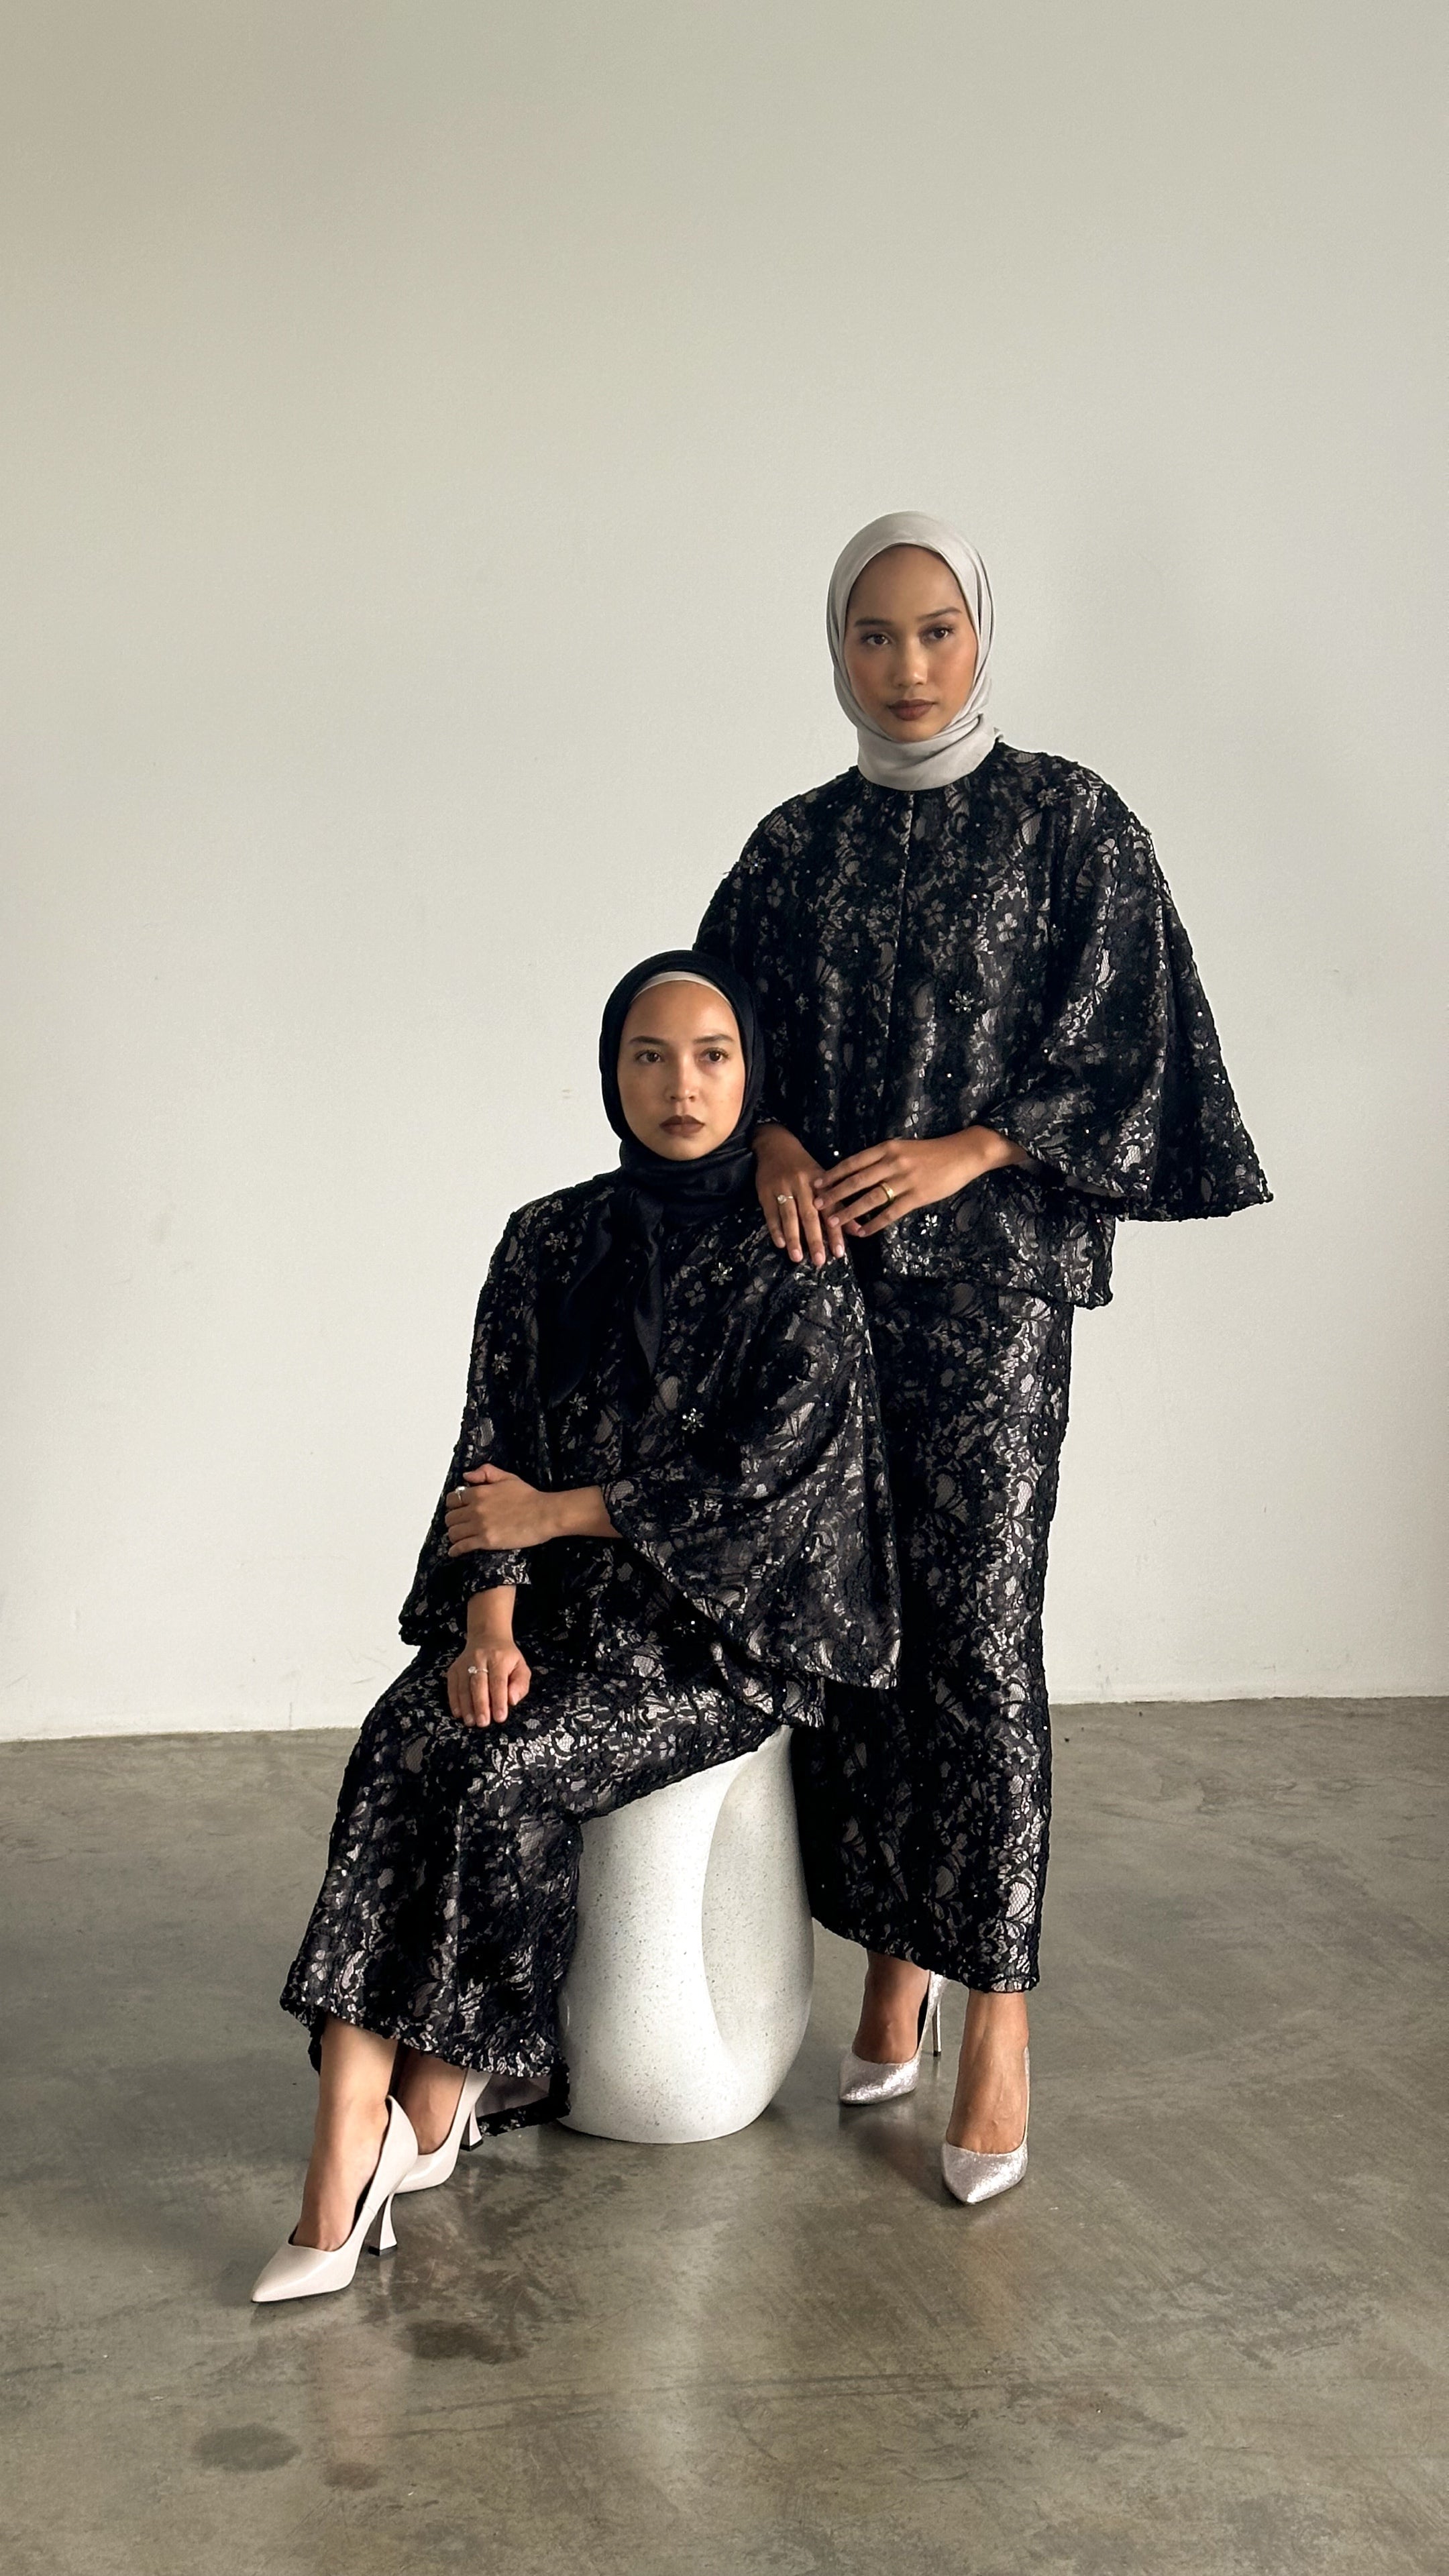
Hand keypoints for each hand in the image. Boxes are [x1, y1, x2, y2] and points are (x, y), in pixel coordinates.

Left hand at [445, 1464, 559, 1552]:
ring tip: (457, 1537)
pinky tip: (455, 1551)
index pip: (453, 1499)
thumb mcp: (507, 1478)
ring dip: (454, 1535)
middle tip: (458, 1524)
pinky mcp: (486, 1541)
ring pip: (454, 1533)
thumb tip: (468, 1476)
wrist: (543, 1514)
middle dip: (453, 1521)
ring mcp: (480, 1526)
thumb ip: (486, 1473)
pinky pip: (462, 1546)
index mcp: (479, 1493)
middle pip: (450, 1517)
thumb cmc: (529, 1497)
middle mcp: (475, 1509)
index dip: (453, 1505)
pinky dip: (456, 1550)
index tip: (456, 1509)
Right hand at [447, 1637, 530, 1726]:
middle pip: (479, 1684)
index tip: (500, 1717)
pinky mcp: (454, 1669)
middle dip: (481, 1705)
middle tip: (483, 1722)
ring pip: (464, 1686)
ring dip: (466, 1706)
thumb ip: (520, 1684)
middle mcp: (480, 1658)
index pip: (498, 1681)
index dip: (498, 1700)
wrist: (487, 1637)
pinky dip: (454, 1701)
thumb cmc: (506, 1658)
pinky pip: (452, 1686)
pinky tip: (458, 1713)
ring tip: (470, 1722)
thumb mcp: (521, 1667)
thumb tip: (512, 1700)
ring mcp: (464, 1663)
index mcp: (499, 1658)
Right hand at [753, 1124, 844, 1265]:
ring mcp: (782, 1188)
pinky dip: (775, 1229)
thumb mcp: (824, 1181)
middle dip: (815, 1239)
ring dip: (793, 1238)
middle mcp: (802, 1185)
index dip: (835, 1232)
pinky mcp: (765, 1192)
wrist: (775, 1146)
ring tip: (797, 1257)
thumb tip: (858, 1230)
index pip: (830, 1210)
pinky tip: (780, 1244)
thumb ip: (840, 1206)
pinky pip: (771, 1214)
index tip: (840, 1253)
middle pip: (809, 1215)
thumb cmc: (804, 1166)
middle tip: (819, 1261)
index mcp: (820, 1182)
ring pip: (789, 1216)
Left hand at [812, 1127, 1027, 1235]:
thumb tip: (858, 1173)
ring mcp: (904, 1180)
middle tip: (815, 1204)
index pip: (853, 1162)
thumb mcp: (903, 1148)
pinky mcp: (916, 1196)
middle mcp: (892, 1163)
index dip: (833, 1174)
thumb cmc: (932, 1152)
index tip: (816, 1183)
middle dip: (833, 1193)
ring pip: (869, 1198)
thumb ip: (883, 1159)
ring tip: (833, 1221)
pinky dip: (873, 1224)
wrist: (962, 1154)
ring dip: (848, 1211)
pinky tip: (862, 1232)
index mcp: (887, 1148)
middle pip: (856, 1180)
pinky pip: (889, 1213)